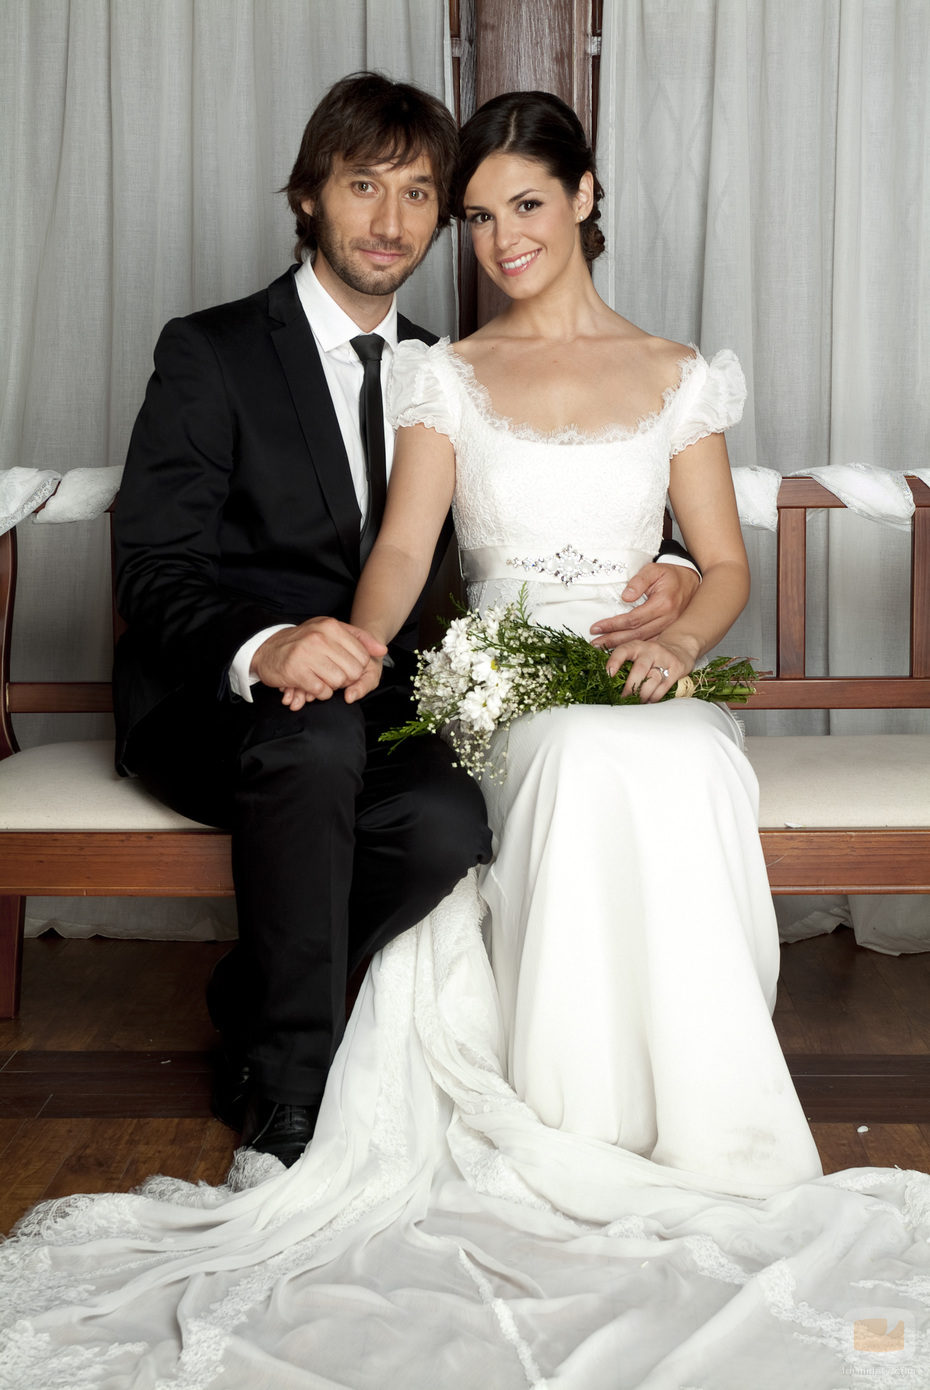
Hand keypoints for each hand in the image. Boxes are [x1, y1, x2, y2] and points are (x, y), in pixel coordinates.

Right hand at [251, 618, 386, 708]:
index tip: (344, 666)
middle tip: (332, 674)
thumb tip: (383, 650)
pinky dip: (319, 693)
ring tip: (320, 678)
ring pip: (339, 682)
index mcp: (331, 626)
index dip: (357, 667)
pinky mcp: (296, 672)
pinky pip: (322, 691)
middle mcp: (319, 637)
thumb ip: (359, 638)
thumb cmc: (303, 641)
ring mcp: (306, 654)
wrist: (266, 649)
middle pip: (353, 671)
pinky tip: (311, 685)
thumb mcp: (330, 631)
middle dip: (345, 678)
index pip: (363, 656)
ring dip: (332, 686)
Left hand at [589, 562, 699, 646]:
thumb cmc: (670, 575)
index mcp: (663, 604)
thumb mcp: (653, 570)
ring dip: (621, 647)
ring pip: (642, 641)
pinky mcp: (668, 631)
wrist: (691, 581)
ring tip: (603, 648)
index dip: (613, 625)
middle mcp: (667, 619)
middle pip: (636, 634)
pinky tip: (622, 651)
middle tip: (594, 644)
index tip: (596, 627)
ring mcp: (669, 627)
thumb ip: (639, 581)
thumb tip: (625, 597)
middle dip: (613, 640)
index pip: (633, 619)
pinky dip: (635, 648)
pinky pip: (650, 642)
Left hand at [605, 636, 698, 702]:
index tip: (608, 675)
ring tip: (637, 702)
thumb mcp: (637, 654)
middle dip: (630, 687)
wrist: (679, 648)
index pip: (622, 651)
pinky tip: (649, 700)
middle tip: (623, 699)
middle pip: (639, 670)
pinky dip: (654, 697)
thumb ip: (624, 664)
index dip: (614, 662)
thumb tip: (606, 683)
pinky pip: (664, 686)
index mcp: (636, 646)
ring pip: (652, 680)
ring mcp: (665, 658)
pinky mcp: (676, 668)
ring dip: (643, 695)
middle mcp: (650, 650)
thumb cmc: (651, 655)